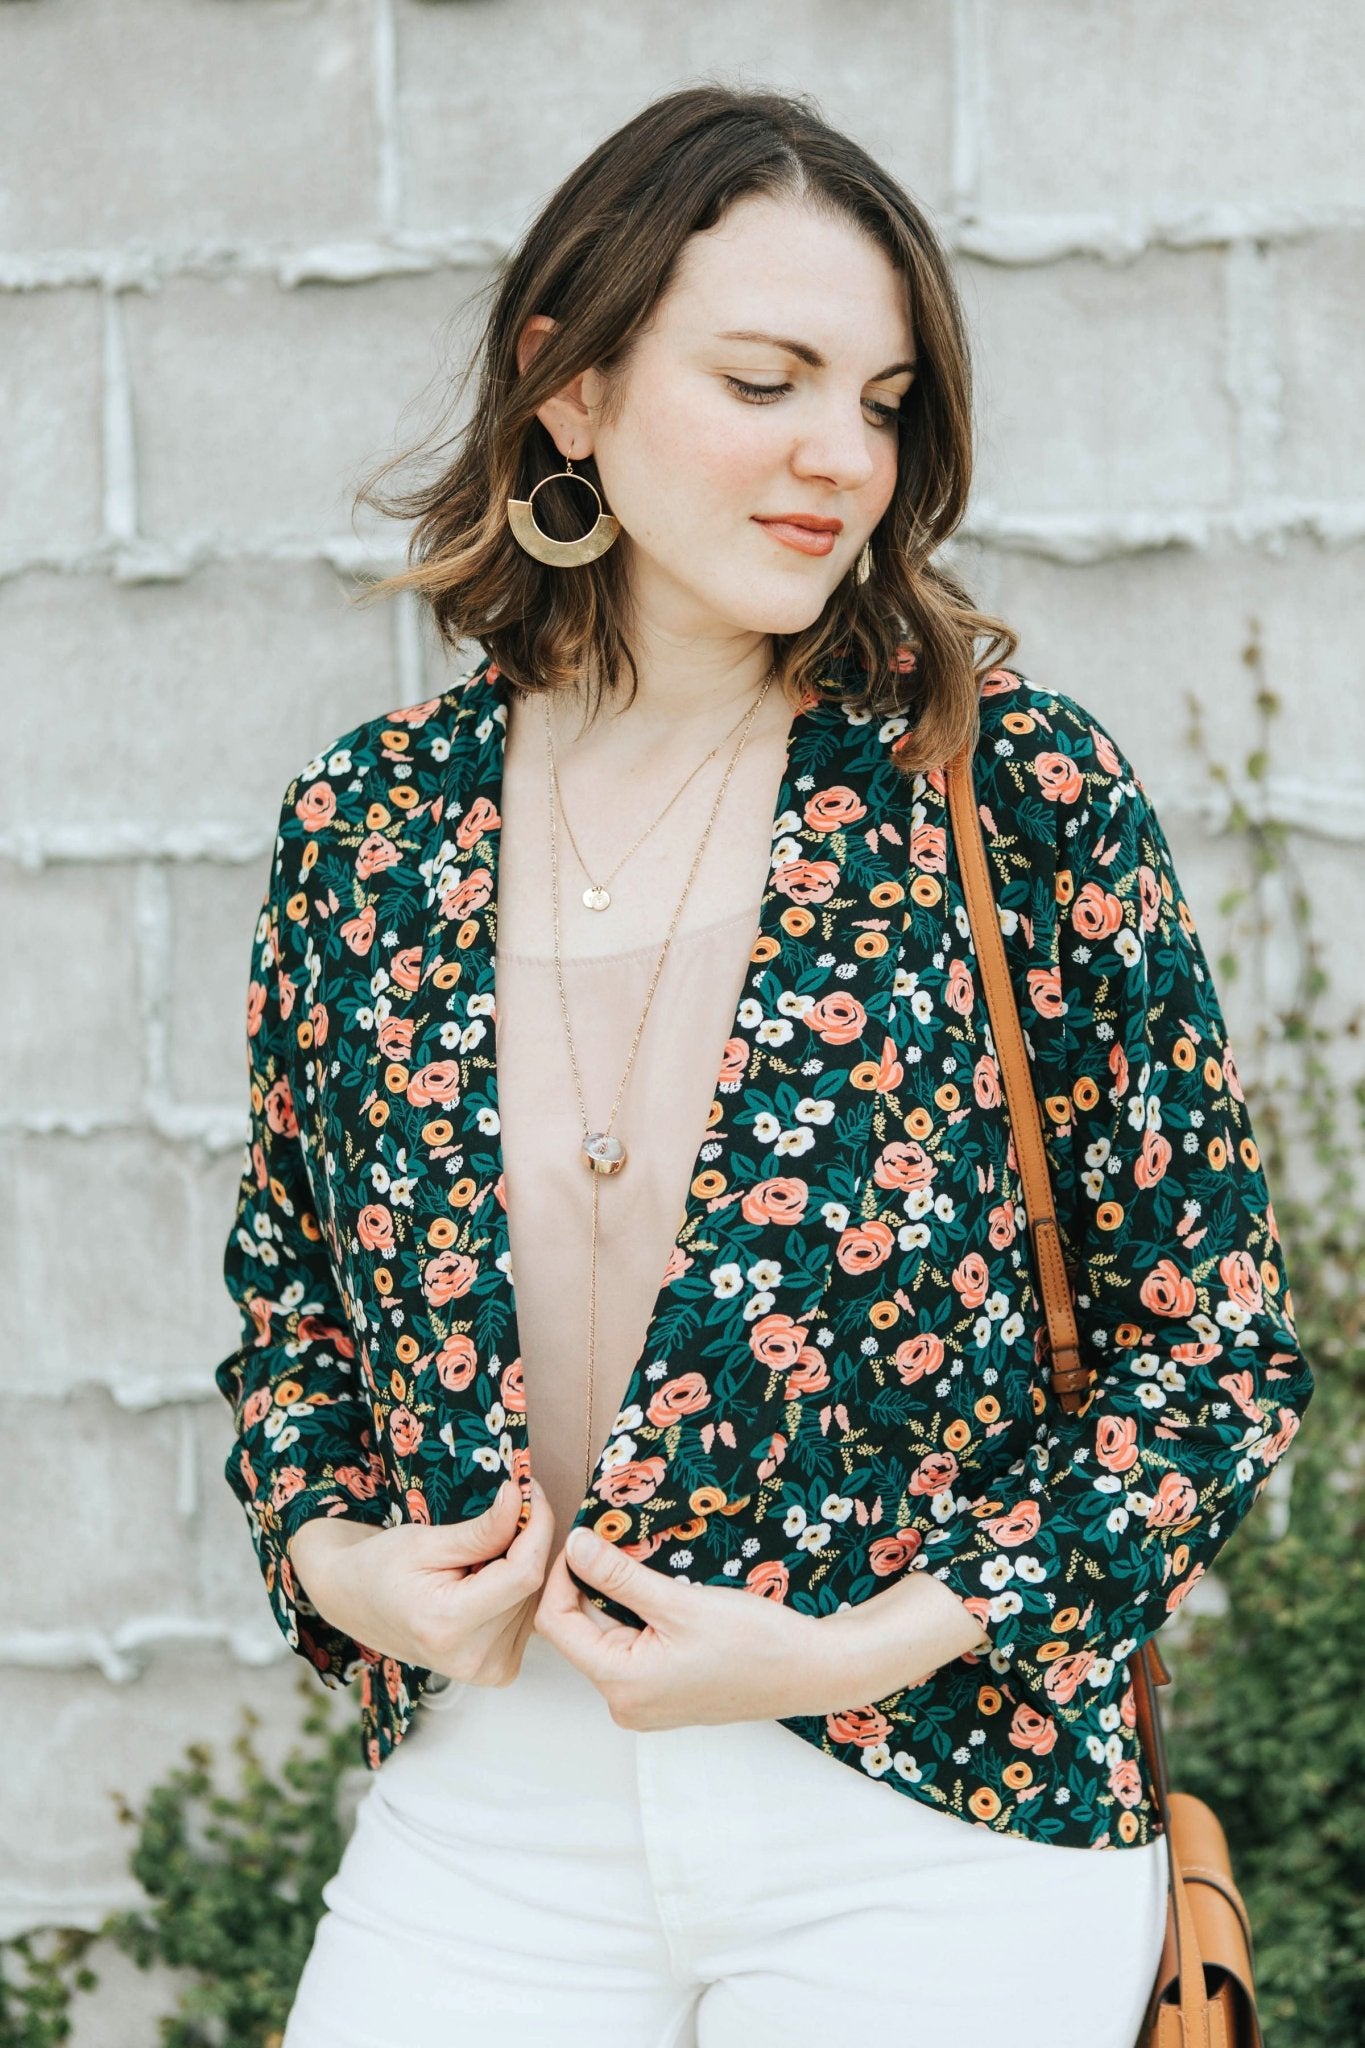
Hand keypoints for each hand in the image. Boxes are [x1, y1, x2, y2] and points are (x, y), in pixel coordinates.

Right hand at [287, 1477, 556, 1687]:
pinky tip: (484, 1583)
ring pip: (533, 1598)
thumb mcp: (424, 1541)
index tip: (529, 1492)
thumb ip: (480, 1530)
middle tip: (494, 1523)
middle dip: (523, 1543)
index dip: (536, 1526)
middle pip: (530, 1585)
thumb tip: (521, 1500)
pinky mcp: (499, 1670)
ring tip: (475, 1562)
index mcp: (449, 1625)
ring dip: (517, 1567)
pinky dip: (514, 1589)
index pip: (523, 1573)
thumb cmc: (380, 1568)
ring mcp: (488, 1670)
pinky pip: (527, 1615)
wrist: (355, 1605)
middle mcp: (473, 1659)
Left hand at [532, 1526, 880, 1729]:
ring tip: (637, 1564)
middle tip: (610, 1542)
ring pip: (606, 1639)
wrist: (811, 1671)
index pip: (559, 1624)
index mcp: (622, 1686)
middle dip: (588, 1585)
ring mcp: (645, 1704)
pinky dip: (635, 1618)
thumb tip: (575, 1545)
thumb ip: (619, 1576)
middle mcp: (625, 1704)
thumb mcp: (680, 1602)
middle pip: (579, 1633)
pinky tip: (657, 1594)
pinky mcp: (664, 1696)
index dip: (562, 1577)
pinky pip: (630, 1651)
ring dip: (613, 1599)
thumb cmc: (755, 1642)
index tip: (584, 1539)